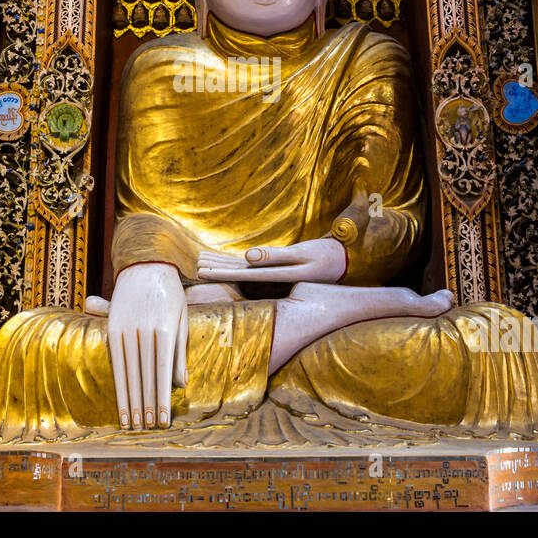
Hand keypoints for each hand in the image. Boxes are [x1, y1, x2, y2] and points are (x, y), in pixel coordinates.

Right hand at [92, 263, 187, 429]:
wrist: (145, 264)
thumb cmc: (170, 294)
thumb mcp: (183, 319)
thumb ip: (180, 352)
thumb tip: (181, 385)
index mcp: (166, 330)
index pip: (163, 373)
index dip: (161, 399)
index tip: (162, 421)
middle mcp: (144, 331)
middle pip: (144, 377)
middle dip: (146, 406)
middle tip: (148, 429)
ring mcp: (126, 329)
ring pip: (128, 373)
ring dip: (130, 401)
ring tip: (132, 424)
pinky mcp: (113, 328)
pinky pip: (116, 361)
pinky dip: (119, 384)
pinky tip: (121, 401)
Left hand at [196, 238, 345, 283]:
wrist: (343, 263)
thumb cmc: (324, 256)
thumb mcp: (302, 255)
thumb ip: (275, 256)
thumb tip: (247, 256)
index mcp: (273, 279)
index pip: (239, 276)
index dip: (219, 273)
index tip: (200, 270)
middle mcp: (270, 282)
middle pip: (236, 276)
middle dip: (215, 270)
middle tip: (194, 265)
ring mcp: (274, 279)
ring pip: (242, 272)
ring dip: (223, 266)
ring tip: (202, 260)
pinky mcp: (278, 274)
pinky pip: (252, 269)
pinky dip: (236, 264)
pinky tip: (226, 261)